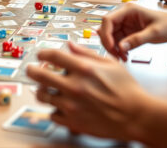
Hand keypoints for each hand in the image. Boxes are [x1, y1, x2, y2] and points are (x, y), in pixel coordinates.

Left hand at [26, 42, 151, 141]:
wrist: (135, 116)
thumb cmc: (126, 89)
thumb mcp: (110, 63)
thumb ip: (86, 53)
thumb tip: (69, 44)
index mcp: (84, 69)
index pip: (53, 56)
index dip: (43, 53)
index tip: (40, 55)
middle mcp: (75, 86)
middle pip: (40, 75)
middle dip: (32, 70)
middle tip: (31, 70)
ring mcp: (71, 106)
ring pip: (43, 96)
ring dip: (42, 90)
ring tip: (45, 89)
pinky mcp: (72, 122)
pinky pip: (52, 114)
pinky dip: (54, 109)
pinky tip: (60, 105)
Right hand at [99, 2, 166, 59]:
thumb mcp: (154, 33)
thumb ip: (137, 40)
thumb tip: (120, 48)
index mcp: (129, 10)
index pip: (108, 20)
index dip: (106, 34)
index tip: (111, 47)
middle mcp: (124, 15)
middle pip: (106, 29)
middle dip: (109, 43)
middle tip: (117, 56)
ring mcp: (125, 24)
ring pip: (110, 37)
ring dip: (114, 48)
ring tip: (123, 58)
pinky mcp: (128, 31)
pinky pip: (118, 41)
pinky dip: (119, 49)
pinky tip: (126, 56)